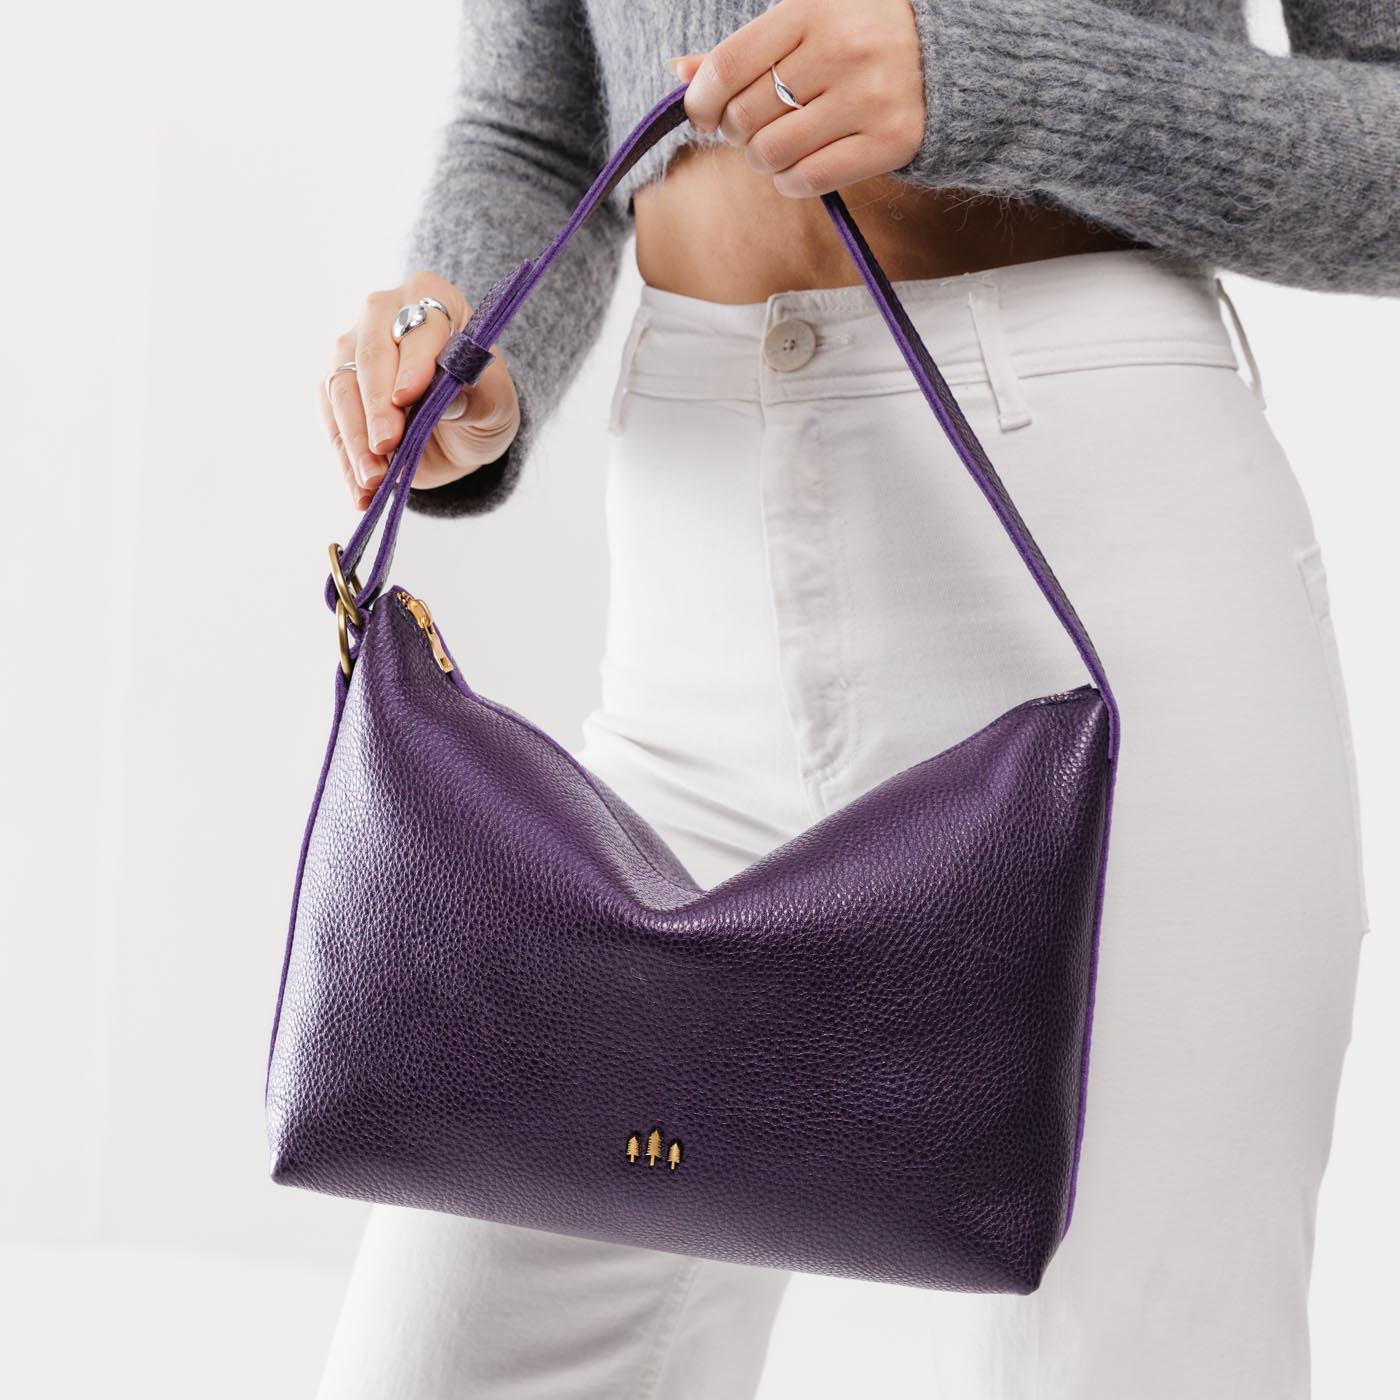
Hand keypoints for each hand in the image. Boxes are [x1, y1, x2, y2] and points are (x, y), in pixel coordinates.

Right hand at [321, 271, 520, 510]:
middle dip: (376, 405)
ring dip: (355, 439)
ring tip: (374, 480)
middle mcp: (383, 315)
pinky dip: (346, 461)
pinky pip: (332, 423)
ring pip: (341, 389)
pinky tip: (361, 493)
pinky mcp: (336, 389)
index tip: (409, 397)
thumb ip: (476, 394)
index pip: (417, 325)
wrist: (462, 432)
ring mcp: (353, 350)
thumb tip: (447, 397)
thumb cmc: (482, 402)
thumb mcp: (496, 403)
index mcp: (431, 299)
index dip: (412, 361)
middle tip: (386, 445)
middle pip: (368, 353)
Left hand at [668, 0, 923, 197]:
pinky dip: (791, 182)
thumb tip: (681, 73)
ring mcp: (868, 97)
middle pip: (745, 117)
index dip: (700, 101)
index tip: (702, 115)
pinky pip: (809, 179)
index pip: (728, 66)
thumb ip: (744, 50)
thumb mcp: (805, 22)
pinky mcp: (890, 141)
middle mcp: (840, 50)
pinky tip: (799, 166)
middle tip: (753, 129)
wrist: (949, 52)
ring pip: (773, 154)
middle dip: (736, 133)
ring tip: (778, 146)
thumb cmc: (861, 36)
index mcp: (812, 9)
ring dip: (762, 160)